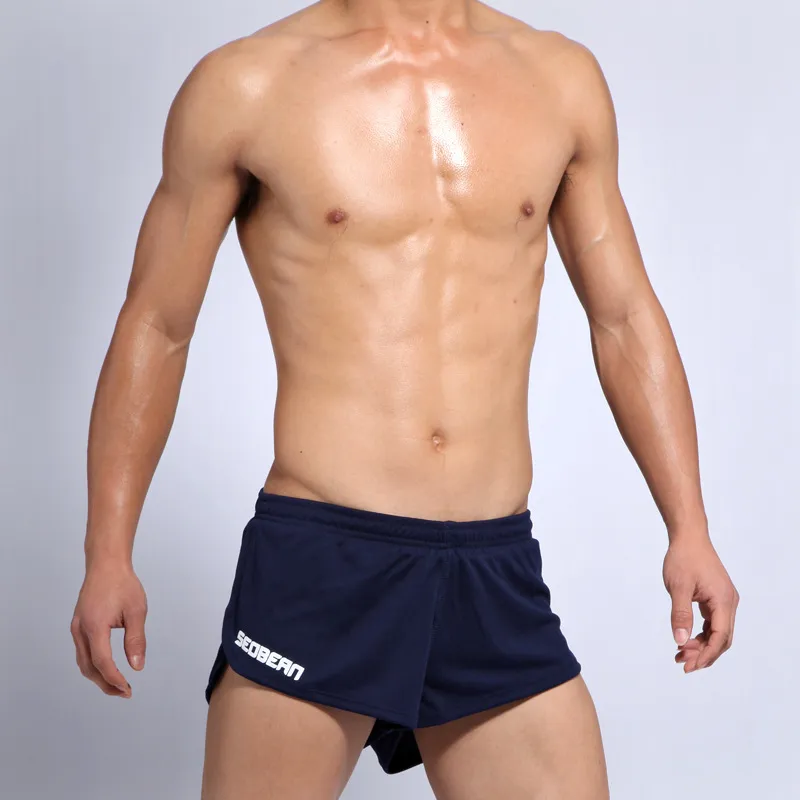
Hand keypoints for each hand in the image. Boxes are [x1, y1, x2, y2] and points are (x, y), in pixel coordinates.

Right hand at [70, 560, 147, 696]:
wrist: (106, 564)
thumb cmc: (123, 584)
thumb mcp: (136, 611)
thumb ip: (136, 640)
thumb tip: (137, 666)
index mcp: (94, 626)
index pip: (102, 662)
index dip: (114, 679)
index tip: (128, 689)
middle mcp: (80, 629)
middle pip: (89, 667)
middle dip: (105, 683)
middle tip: (124, 692)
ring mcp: (76, 627)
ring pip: (83, 662)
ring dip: (98, 676)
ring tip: (117, 684)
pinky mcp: (78, 625)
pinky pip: (82, 652)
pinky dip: (93, 664)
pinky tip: (106, 667)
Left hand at [663, 534, 738, 671]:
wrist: (689, 537)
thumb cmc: (684, 558)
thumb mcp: (678, 587)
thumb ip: (680, 614)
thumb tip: (680, 640)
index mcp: (723, 601)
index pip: (720, 637)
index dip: (706, 654)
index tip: (690, 666)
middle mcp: (729, 602)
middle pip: (721, 638)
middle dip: (703, 654)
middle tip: (683, 664)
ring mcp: (724, 600)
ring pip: (717, 632)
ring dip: (701, 645)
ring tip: (680, 654)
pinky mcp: (716, 597)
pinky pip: (712, 622)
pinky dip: (701, 633)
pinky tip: (686, 639)